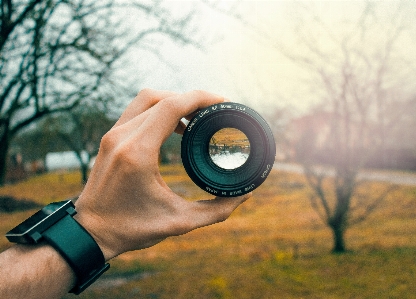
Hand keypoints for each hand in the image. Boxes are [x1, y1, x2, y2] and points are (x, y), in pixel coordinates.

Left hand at [74, 89, 250, 259]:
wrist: (89, 232)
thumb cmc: (130, 229)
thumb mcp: (178, 223)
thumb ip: (216, 211)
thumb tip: (245, 196)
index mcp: (138, 152)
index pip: (171, 106)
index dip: (201, 98)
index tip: (222, 102)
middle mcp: (122, 137)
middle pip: (161, 97)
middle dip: (191, 98)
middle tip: (213, 111)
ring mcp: (113, 135)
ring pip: (147, 99)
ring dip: (173, 101)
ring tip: (195, 118)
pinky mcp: (109, 138)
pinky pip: (136, 110)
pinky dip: (158, 110)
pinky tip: (174, 126)